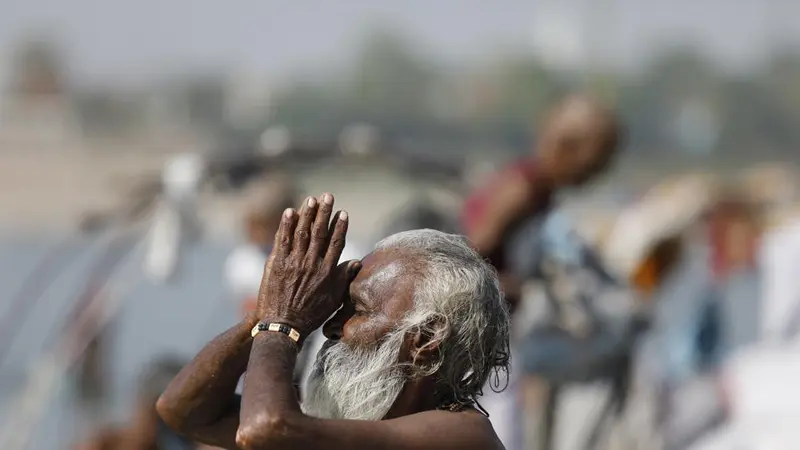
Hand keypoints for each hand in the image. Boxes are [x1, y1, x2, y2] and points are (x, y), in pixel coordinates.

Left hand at [257, 193, 359, 339]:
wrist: (283, 325)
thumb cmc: (310, 314)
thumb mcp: (333, 298)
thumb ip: (344, 278)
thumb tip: (356, 263)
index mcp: (326, 272)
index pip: (336, 243)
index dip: (340, 226)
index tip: (343, 212)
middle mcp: (311, 264)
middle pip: (320, 232)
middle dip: (324, 212)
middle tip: (328, 195)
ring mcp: (293, 262)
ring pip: (302, 232)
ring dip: (307, 213)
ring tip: (311, 199)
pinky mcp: (276, 264)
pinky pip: (282, 240)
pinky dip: (286, 225)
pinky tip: (290, 212)